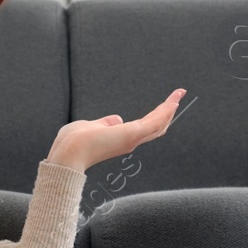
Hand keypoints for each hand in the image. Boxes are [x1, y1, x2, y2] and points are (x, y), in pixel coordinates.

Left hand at [47, 88, 185, 172]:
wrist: (69, 152)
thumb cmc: (74, 141)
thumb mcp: (92, 126)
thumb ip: (105, 123)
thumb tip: (116, 119)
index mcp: (121, 140)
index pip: (142, 129)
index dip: (154, 117)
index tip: (163, 106)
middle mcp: (130, 141)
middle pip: (155, 128)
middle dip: (167, 113)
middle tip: (178, 98)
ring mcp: (133, 138)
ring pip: (158, 124)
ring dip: (169, 109)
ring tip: (179, 95)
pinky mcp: (133, 133)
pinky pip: (154, 121)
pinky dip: (165, 111)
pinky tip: (173, 102)